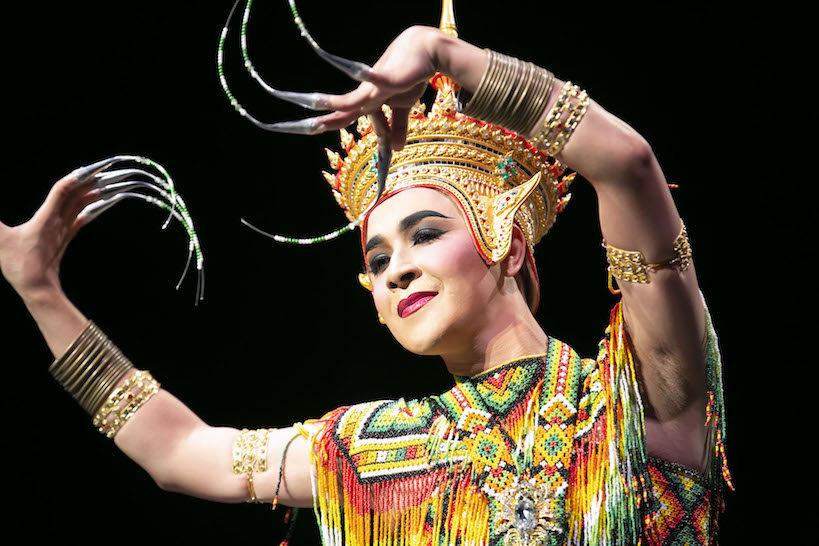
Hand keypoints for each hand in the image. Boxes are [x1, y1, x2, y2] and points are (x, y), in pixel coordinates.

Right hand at [0, 158, 113, 300]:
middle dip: (88, 179)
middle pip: (76, 195)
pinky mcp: (65, 238)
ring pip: (81, 205)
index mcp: (46, 218)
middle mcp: (59, 221)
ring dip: (91, 191)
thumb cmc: (19, 265)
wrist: (39, 288)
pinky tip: (98, 202)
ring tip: (104, 178)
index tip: (87, 167)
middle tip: (102, 165)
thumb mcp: (0, 239)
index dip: (73, 177)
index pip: (62, 191)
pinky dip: (90, 207)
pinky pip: (82, 217)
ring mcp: (64, 230)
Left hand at [314, 26, 440, 148]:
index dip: (325, 130)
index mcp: (364, 104)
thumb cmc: (410, 76)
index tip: (317, 142)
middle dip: (313, 124)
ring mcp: (373, 88)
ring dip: (327, 103)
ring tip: (308, 103)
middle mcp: (363, 97)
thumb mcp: (403, 107)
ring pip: (347, 101)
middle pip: (336, 116)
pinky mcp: (386, 79)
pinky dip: (364, 77)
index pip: (343, 122)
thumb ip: (397, 127)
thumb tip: (396, 149)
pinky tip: (356, 74)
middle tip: (281, 127)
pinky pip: (372, 79)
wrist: (424, 50)